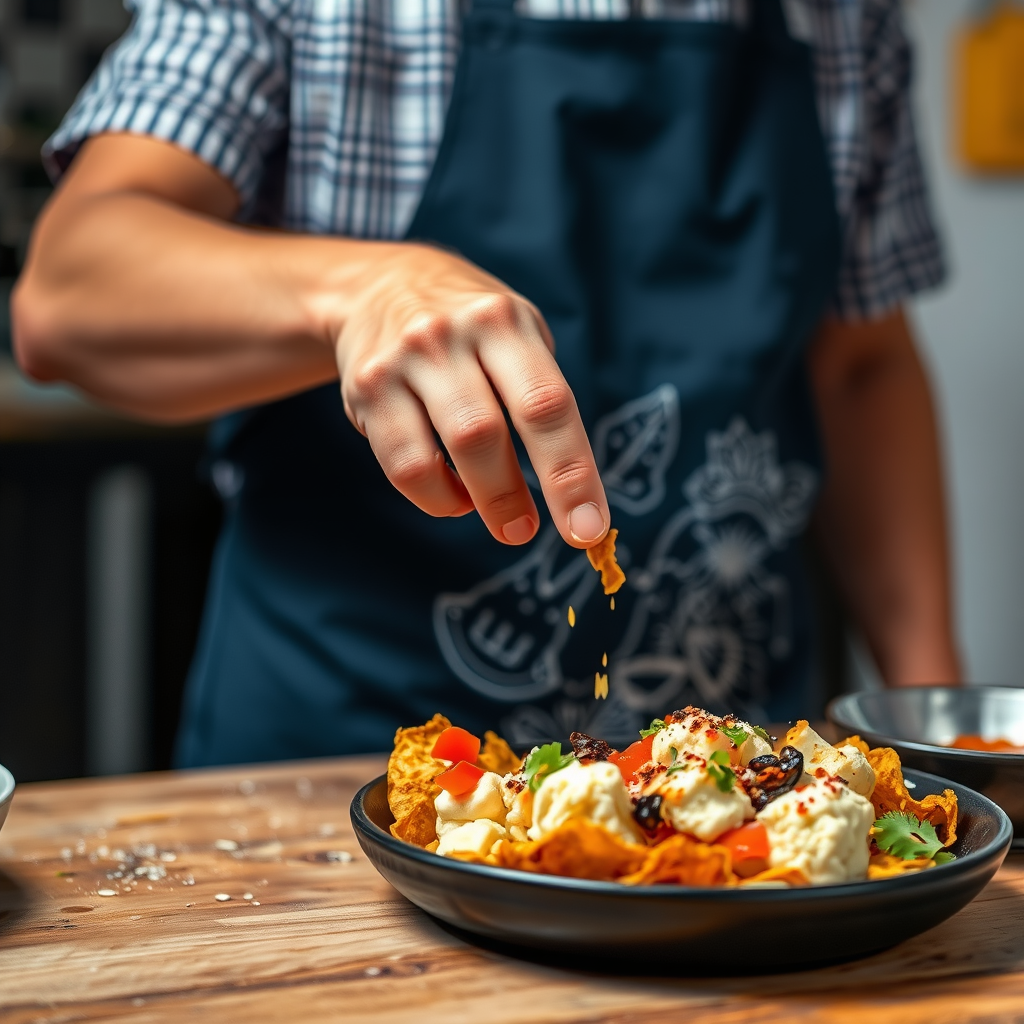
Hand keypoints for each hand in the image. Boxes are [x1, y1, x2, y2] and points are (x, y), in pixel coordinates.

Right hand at [331, 243, 608, 547]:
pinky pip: (402, 465)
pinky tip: (453, 493)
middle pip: (484, 433)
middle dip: (511, 497)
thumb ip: (542, 400)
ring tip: (500, 518)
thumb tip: (574, 497)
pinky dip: (435, 496)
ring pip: (437, 454)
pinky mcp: (366, 389)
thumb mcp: (516, 335)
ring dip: (474, 501)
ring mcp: (402, 361)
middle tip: (526, 533)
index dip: (571, 474)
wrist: (378, 288)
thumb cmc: (471, 332)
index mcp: (504, 322)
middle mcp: (450, 336)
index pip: (547, 406)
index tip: (588, 529)